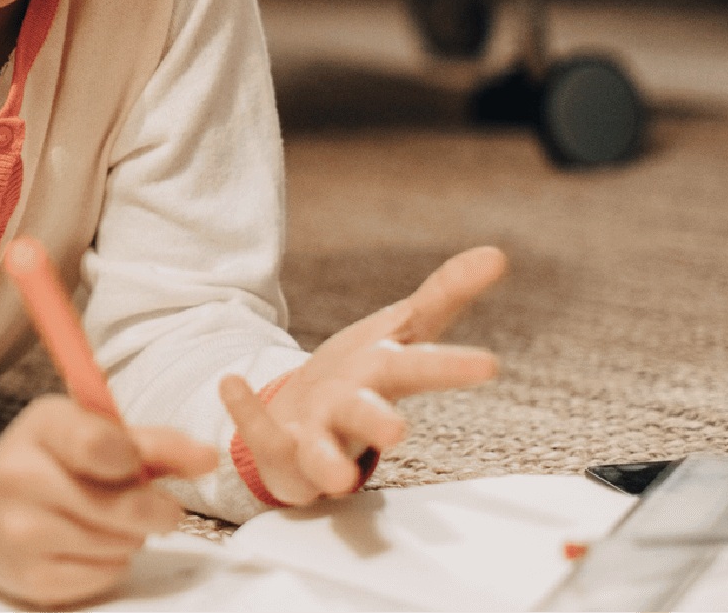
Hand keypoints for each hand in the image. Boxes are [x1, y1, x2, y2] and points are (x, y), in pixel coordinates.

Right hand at [0, 396, 216, 606]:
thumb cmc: (46, 461)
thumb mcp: (88, 432)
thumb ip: (151, 443)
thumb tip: (209, 458)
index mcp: (40, 427)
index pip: (102, 445)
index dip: (138, 459)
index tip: (141, 465)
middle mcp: (19, 476)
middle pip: (125, 506)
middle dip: (155, 509)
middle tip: (160, 508)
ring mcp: (20, 532)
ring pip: (121, 545)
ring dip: (130, 536)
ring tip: (105, 522)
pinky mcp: (30, 578)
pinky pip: (105, 575)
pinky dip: (110, 563)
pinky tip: (86, 546)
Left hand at [221, 245, 506, 505]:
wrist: (304, 423)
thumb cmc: (361, 375)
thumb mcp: (399, 328)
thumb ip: (443, 295)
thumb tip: (497, 253)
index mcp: (383, 377)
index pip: (419, 368)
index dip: (451, 368)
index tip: (488, 364)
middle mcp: (352, 413)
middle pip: (367, 416)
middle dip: (379, 423)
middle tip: (396, 434)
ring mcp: (316, 439)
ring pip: (323, 454)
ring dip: (328, 459)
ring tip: (338, 475)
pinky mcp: (279, 455)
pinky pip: (261, 437)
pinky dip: (246, 412)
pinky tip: (229, 383)